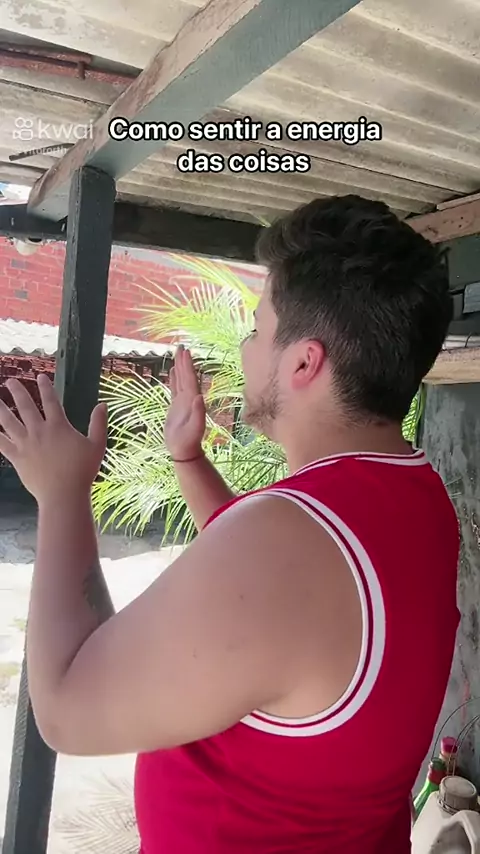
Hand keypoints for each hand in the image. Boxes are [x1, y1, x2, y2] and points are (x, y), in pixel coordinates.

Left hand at [0, 375, 107, 503]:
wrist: (63, 494)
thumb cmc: (83, 471)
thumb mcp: (97, 445)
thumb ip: (99, 424)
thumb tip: (102, 404)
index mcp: (58, 426)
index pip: (51, 401)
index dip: (45, 387)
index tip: (40, 376)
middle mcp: (39, 431)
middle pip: (25, 406)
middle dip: (17, 391)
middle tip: (10, 381)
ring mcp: (26, 444)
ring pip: (9, 421)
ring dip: (1, 408)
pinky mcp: (17, 458)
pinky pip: (2, 443)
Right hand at [165, 346, 205, 460]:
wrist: (184, 450)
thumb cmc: (189, 440)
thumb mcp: (195, 427)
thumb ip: (198, 413)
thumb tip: (199, 397)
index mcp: (193, 400)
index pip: (190, 379)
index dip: (188, 365)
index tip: (185, 352)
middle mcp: (190, 398)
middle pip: (186, 375)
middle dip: (184, 361)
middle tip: (181, 346)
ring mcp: (183, 401)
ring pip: (181, 380)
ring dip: (179, 367)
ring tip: (177, 354)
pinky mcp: (176, 406)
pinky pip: (175, 388)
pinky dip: (174, 378)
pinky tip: (172, 371)